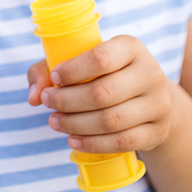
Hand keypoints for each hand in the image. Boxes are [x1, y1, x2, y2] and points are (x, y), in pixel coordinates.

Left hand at [26, 36, 174, 153]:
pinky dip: (94, 144)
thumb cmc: (102, 74)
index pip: (101, 58)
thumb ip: (46, 71)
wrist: (146, 97)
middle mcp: (150, 73)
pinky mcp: (158, 131)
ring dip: (76, 124)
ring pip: (112, 120)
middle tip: (47, 103)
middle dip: (67, 101)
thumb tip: (33, 96)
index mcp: (131, 47)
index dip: (73, 70)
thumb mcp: (78, 63)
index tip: (54, 78)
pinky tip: (73, 140)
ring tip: (55, 122)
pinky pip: (124, 142)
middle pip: (103, 93)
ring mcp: (158, 104)